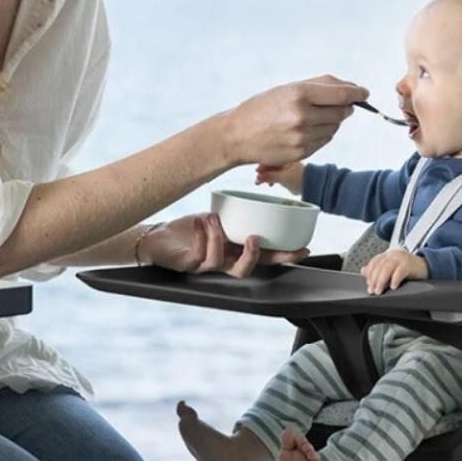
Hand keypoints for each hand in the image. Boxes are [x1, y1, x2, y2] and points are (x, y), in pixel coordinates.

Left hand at [141, 212, 308, 277]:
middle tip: (254, 238)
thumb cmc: (190, 227)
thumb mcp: (218, 216)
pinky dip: (202, 237)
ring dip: (218, 239)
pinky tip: (200, 222)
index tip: (303, 248)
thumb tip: (260, 189)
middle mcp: (223, 262)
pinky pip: (198, 257)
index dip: (285, 256)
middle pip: (245, 271)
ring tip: (213, 218)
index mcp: (235, 251)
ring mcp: (204, 266)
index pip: (265, 257)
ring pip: (220, 264)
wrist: (158, 236)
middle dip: (253, 257)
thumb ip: (236, 212)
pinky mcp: (186, 265)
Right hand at [224, 75, 368, 165]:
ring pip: (335, 127)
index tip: (364, 93)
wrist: (237, 135)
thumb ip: (320, 85)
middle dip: (345, 107)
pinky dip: (322, 134)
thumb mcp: (287, 88)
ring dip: (331, 121)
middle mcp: (302, 115)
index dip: (357, 93)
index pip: (342, 94)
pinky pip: (325, 140)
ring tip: (312, 117)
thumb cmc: (262, 108)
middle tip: (338, 104)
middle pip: (342, 111)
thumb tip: (351, 89)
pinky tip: (306, 130)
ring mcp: (302, 136)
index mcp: (299, 93)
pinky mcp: (301, 152)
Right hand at [255, 161, 304, 193]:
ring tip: (261, 182)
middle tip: (258, 179)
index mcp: (284, 156)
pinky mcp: (282, 173)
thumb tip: (258, 177)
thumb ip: (270, 177)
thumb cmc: (301, 179)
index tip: (257, 171)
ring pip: (269, 169)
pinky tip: (269, 183)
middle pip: (268, 163)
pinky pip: (272, 174)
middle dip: (262, 171)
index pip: (269, 157)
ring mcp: (282, 166)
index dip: (262, 164)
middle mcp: (283, 159)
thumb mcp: (284, 178)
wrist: (310, 186)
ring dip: (265, 176)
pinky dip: (269, 178)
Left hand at [361, 248, 428, 294]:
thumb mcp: (392, 267)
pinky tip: (393, 286)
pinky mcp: (409, 264)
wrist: (426, 266)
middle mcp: (393, 254)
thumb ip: (378, 268)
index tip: (368, 283)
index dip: (369, 273)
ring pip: (387, 268)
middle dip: (374, 279)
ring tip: (379, 291)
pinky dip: (395, 279)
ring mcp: (401, 258)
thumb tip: (363, 271)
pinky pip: (400, 271)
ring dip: (381, 281)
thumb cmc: (409, 268)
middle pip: (379, 266)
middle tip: (372, 290)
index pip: (374, 262)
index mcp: (388, 254)